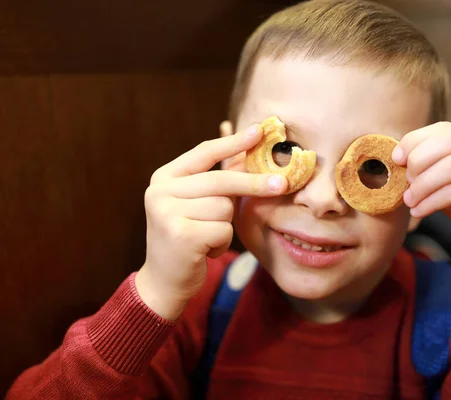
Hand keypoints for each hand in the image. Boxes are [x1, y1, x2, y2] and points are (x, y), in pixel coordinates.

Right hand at [136, 125, 287, 318]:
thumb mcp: (198, 204)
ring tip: (207, 237)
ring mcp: (167, 212)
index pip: (205, 152)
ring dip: (225, 226)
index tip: (260, 131)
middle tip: (283, 184)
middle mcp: (160, 191)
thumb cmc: (188, 238)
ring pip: (224, 207)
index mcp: (164, 177)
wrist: (164, 281)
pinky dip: (221, 243)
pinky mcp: (180, 234)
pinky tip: (205, 251)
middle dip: (254, 184)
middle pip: (221, 180)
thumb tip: (250, 152)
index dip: (234, 142)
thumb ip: (218, 179)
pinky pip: (223, 230)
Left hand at [393, 122, 450, 277]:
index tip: (396, 157)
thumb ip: (434, 163)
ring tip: (409, 201)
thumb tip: (399, 154)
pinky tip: (420, 211)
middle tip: (405, 182)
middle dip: (418, 161)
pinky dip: (431, 201)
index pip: (446, 129)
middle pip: (447, 141)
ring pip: (448, 166)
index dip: (416, 140)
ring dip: (421, 185)